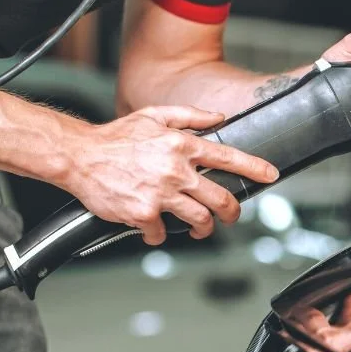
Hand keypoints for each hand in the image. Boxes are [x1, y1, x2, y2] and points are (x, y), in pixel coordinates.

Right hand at [62, 105, 278, 244]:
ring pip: (201, 221)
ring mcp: (161, 194)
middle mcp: (176, 170)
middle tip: (231, 216)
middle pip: (222, 200)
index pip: (228, 157)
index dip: (255, 168)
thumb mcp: (153, 116)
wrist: (78, 156)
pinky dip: (161, 235)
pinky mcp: (144, 214)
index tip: (272, 176)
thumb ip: (190, 116)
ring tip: (199, 230)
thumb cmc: (114, 138)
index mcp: (181, 145)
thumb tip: (218, 117)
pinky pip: (163, 233)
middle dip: (233, 213)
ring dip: (204, 230)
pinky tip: (155, 228)